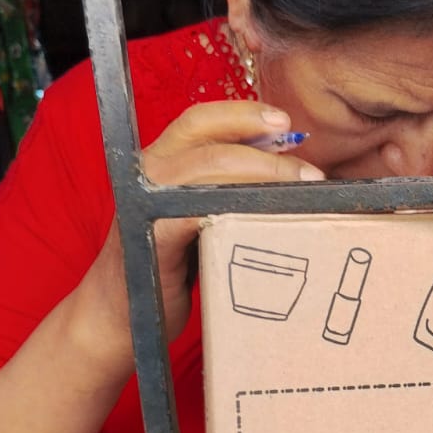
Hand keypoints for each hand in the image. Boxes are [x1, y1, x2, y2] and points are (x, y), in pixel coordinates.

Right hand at [74, 100, 324, 368]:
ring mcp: (146, 202)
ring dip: (263, 174)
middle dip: (266, 149)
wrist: (121, 318)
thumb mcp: (198, 222)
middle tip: (311, 172)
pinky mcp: (154, 236)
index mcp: (160, 163)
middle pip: (208, 137)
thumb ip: (225, 194)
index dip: (242, 114)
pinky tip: (270, 217)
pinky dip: (240, 207)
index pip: (200, 120)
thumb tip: (286, 176)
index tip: (286, 122)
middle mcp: (148, 174)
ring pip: (209, 167)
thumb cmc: (166, 270)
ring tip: (303, 191)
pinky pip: (199, 210)